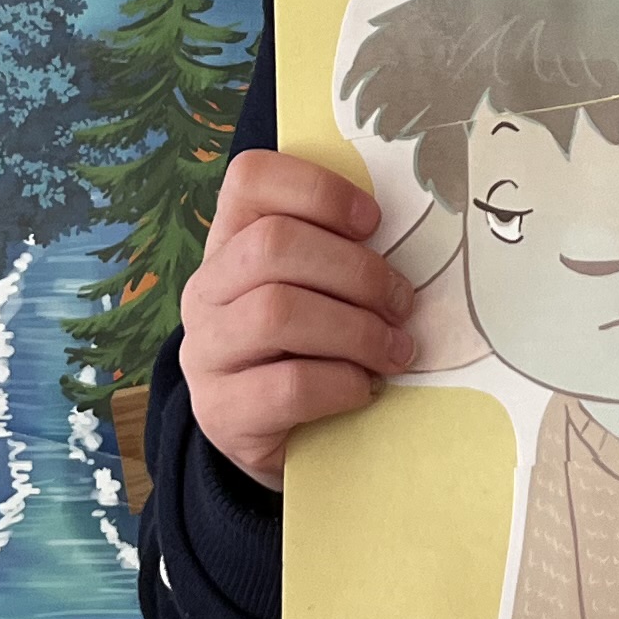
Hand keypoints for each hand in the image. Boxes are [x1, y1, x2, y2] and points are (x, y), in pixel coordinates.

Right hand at [177, 150, 412, 491]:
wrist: (276, 439)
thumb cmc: (309, 348)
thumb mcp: (318, 291)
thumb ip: (340, 255)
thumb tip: (413, 237)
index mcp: (230, 241)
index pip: (250, 179)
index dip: (318, 190)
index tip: (374, 222)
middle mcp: (206, 289)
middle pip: (272, 245)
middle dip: (356, 271)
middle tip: (403, 302)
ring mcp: (205, 352)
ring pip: (277, 312)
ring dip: (356, 330)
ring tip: (395, 350)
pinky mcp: (221, 412)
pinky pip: (288, 386)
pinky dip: (342, 383)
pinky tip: (365, 388)